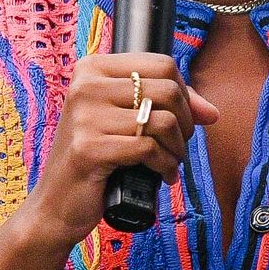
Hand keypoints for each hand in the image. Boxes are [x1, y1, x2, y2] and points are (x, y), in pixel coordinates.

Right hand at [0, 53, 216, 269]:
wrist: (56, 205)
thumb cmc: (96, 161)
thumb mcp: (125, 124)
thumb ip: (166, 108)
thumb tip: (212, 112)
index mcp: (92, 69)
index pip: (162, 64)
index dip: (185, 94)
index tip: (182, 121)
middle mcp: (85, 85)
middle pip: (168, 90)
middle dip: (184, 124)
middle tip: (175, 148)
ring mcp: (84, 116)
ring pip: (163, 121)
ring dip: (177, 149)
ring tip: (168, 163)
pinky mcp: (89, 148)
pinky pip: (149, 148)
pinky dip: (165, 166)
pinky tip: (160, 177)